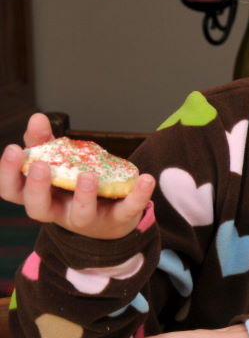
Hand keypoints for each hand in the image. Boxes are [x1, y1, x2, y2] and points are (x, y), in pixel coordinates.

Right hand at [0, 113, 154, 238]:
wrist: (109, 219)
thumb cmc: (74, 187)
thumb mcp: (59, 165)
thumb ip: (46, 143)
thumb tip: (37, 118)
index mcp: (41, 196)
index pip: (13, 192)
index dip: (8, 173)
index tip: (12, 149)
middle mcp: (60, 212)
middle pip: (39, 208)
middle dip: (37, 188)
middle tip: (40, 165)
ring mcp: (89, 219)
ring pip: (81, 215)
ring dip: (84, 195)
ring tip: (88, 175)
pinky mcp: (119, 219)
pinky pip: (128, 209)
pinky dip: (138, 195)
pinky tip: (146, 179)